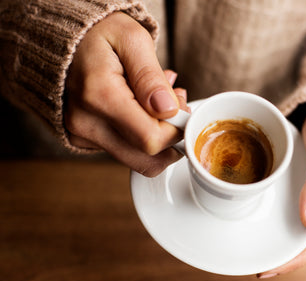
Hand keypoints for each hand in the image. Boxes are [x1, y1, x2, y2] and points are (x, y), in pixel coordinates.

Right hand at [64, 12, 187, 176]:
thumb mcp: (132, 39)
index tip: (182, 107)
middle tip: (175, 105)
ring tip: (159, 101)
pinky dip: (141, 134)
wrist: (63, 38)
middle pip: (146, 160)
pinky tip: (142, 107)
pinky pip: (124, 150)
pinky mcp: (83, 140)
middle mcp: (86, 123)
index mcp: (99, 96)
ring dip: (158, 136)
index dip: (177, 130)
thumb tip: (168, 110)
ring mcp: (82, 135)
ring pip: (138, 158)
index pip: (151, 139)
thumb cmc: (98, 34)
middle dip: (171, 138)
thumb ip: (151, 77)